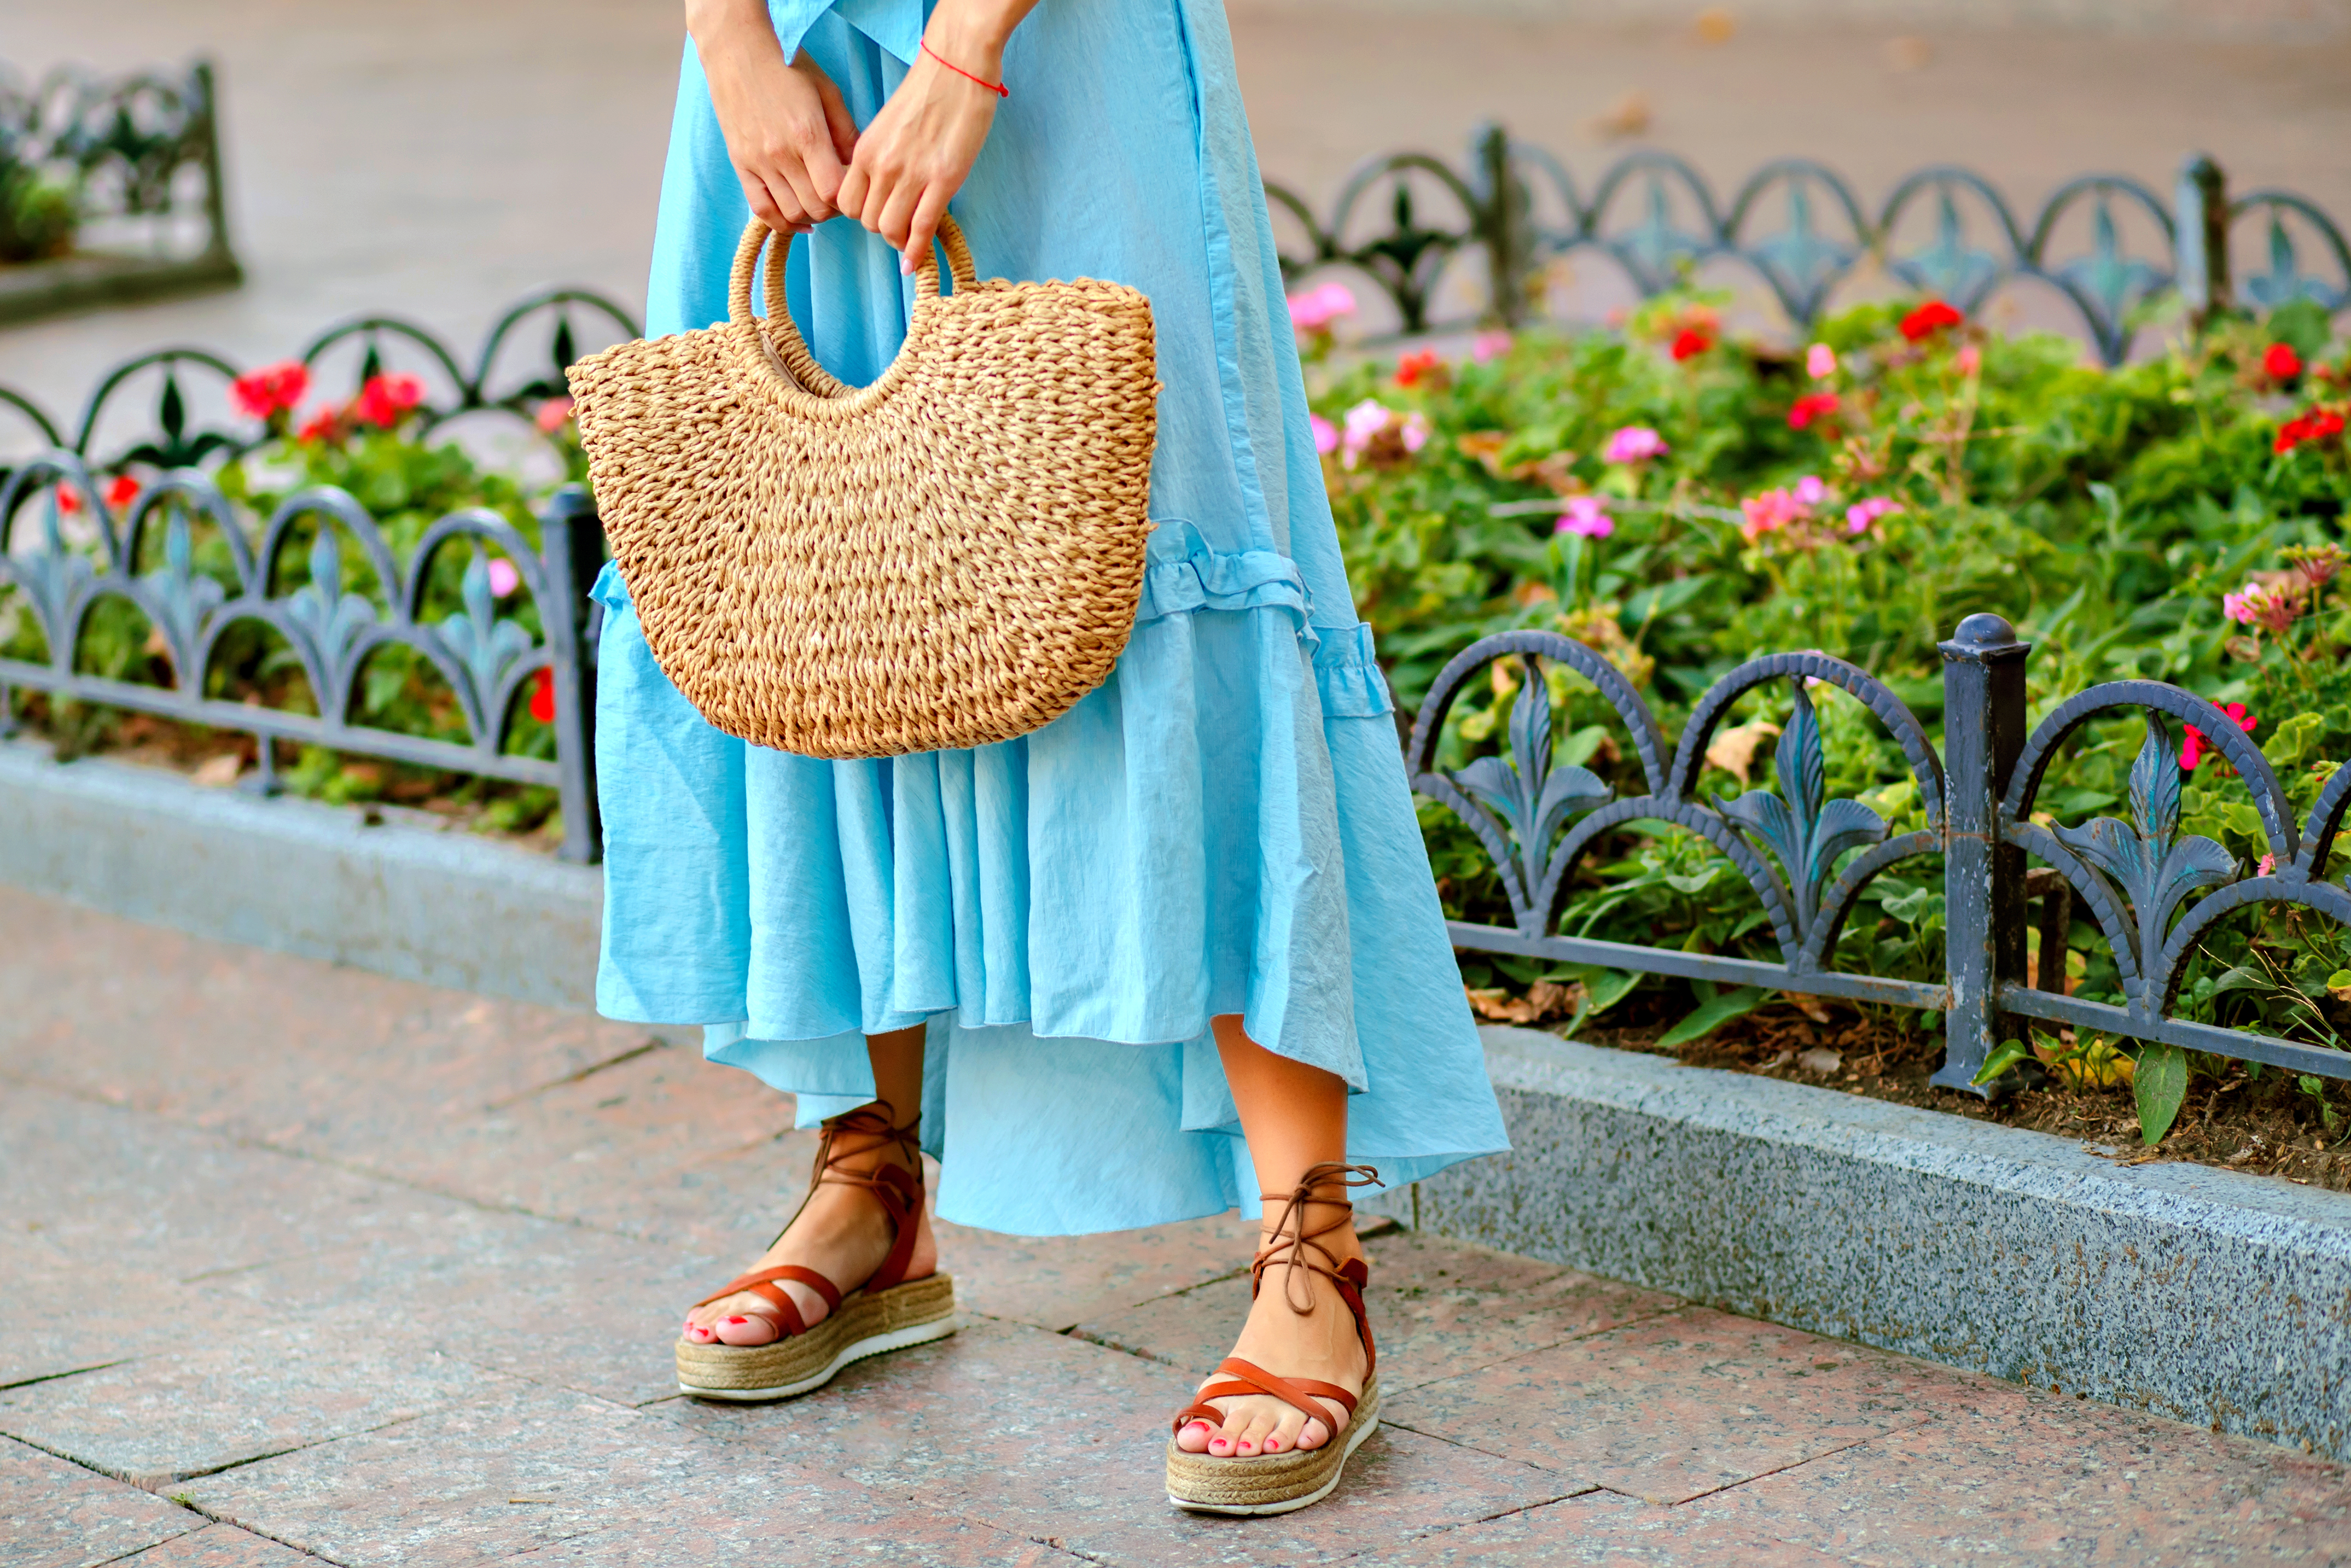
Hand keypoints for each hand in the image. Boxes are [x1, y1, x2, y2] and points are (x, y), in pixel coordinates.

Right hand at [692, 2, 857, 233]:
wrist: (737, 51)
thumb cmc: (788, 66)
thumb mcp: (828, 92)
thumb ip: (846, 133)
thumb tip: (859, 168)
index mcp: (807, 135)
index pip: (833, 191)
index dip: (849, 197)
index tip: (855, 187)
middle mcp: (780, 154)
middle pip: (815, 208)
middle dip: (835, 209)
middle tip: (841, 195)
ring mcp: (757, 162)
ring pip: (790, 213)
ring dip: (811, 215)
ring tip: (820, 201)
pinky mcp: (741, 164)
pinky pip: (761, 210)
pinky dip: (782, 222)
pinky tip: (800, 219)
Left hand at [835, 19, 1005, 266]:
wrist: (957, 68)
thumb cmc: (926, 92)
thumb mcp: (887, 125)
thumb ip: (878, 156)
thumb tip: (880, 188)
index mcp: (865, 150)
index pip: (847, 203)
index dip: (860, 214)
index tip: (876, 212)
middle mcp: (882, 165)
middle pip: (868, 221)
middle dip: (881, 228)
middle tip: (898, 224)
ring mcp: (912, 175)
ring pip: (891, 229)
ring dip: (899, 240)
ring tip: (910, 237)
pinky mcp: (943, 181)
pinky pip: (922, 228)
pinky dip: (918, 250)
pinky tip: (917, 261)